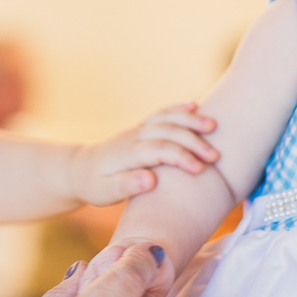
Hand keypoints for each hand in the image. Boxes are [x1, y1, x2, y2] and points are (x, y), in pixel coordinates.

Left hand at [69, 103, 217, 206]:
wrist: (80, 168)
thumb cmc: (95, 185)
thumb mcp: (105, 192)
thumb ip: (127, 186)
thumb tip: (151, 179)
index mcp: (127, 154)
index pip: (158, 150)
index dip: (180, 157)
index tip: (200, 169)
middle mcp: (134, 137)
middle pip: (167, 132)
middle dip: (193, 141)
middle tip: (215, 156)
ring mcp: (138, 129)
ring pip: (166, 118)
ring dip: (189, 119)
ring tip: (213, 125)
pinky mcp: (142, 127)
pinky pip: (161, 113)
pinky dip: (178, 107)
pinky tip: (195, 104)